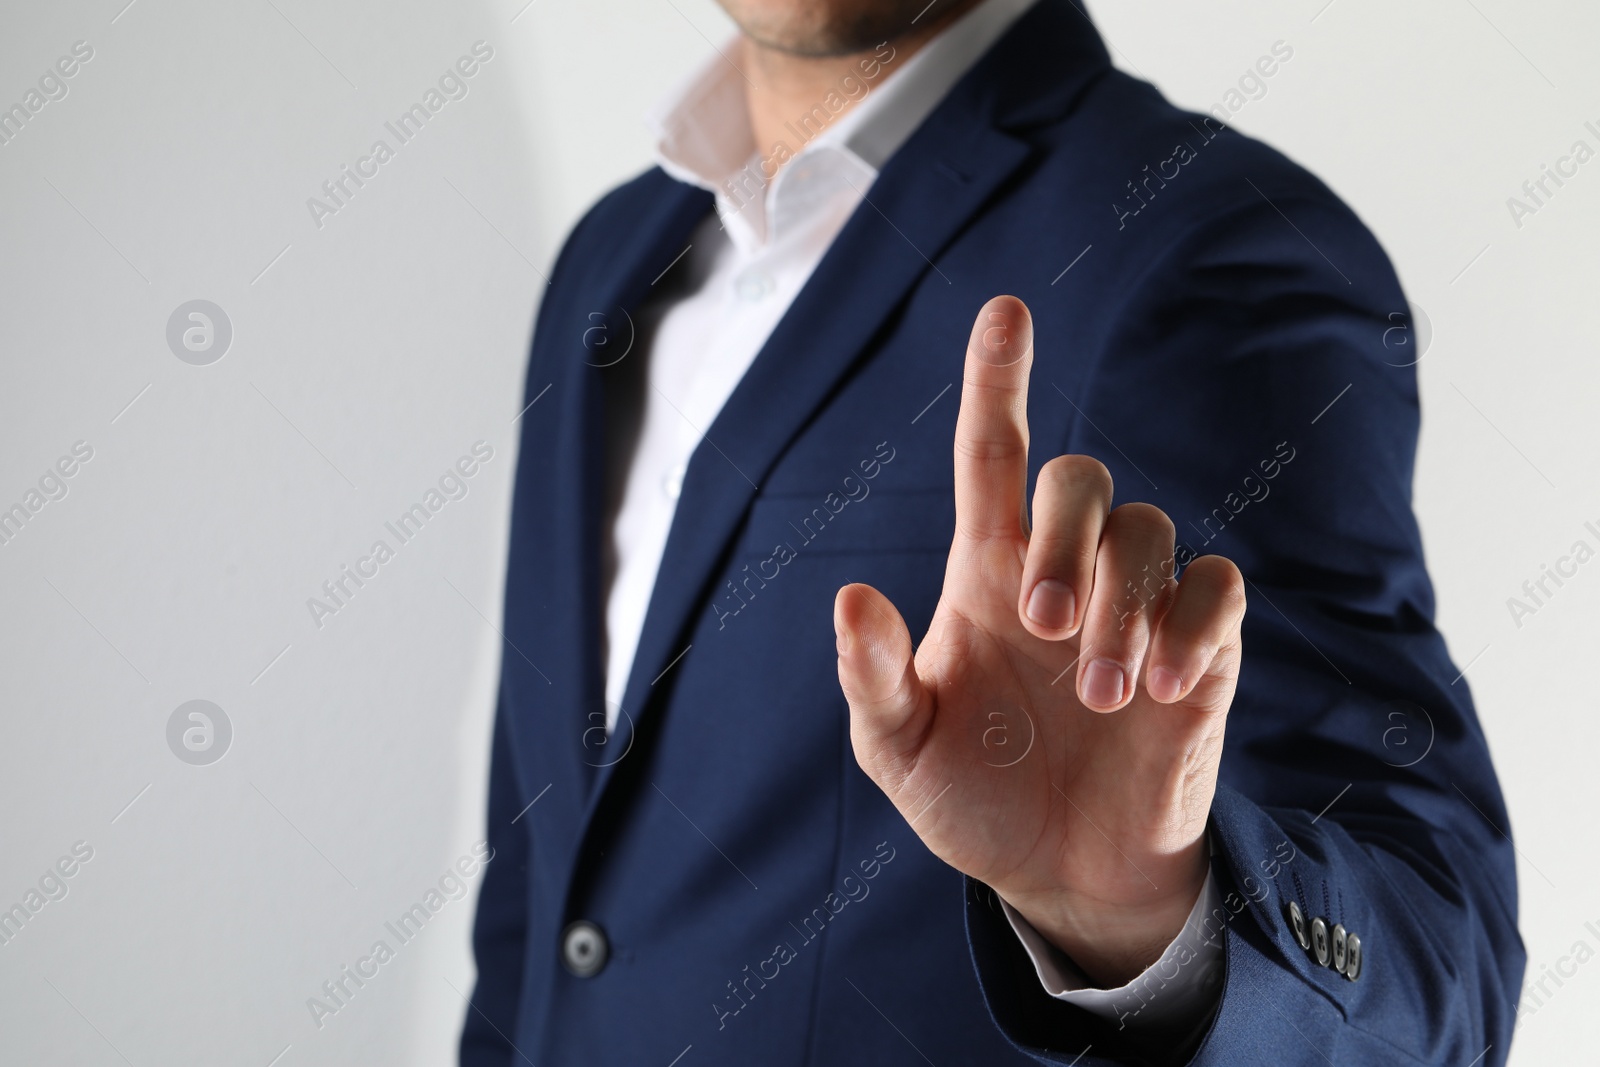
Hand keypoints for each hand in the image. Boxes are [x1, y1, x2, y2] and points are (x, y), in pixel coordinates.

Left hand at [833, 296, 1245, 986]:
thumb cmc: (973, 800)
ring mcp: (1136, 608)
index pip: (991, 456)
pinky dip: (1193, 625)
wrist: (1062, 875)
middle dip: (1064, 537)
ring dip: (1122, 605)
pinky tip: (1162, 691)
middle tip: (1040, 629)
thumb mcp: (900, 750)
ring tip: (1103, 696)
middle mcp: (1062, 573)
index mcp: (984, 576)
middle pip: (1079, 479)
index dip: (998, 380)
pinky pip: (1218, 589)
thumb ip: (874, 678)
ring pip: (1150, 532)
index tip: (1004, 310)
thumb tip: (851, 594)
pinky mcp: (1203, 652)